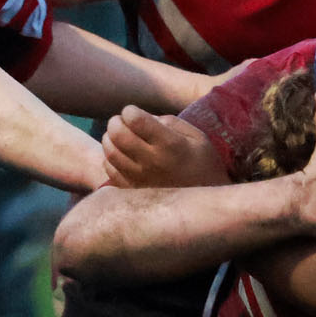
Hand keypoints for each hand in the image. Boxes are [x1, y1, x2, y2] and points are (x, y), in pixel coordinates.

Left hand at [102, 106, 227, 187]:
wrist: (206, 204)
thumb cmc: (203, 165)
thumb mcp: (197, 137)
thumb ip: (170, 122)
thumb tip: (142, 118)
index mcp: (170, 145)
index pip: (135, 120)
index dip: (130, 111)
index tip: (135, 113)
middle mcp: (152, 162)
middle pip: (117, 135)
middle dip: (115, 122)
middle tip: (122, 122)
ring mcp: (139, 179)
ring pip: (110, 152)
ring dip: (110, 139)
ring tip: (120, 137)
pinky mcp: (132, 192)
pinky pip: (110, 170)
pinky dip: (111, 158)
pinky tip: (122, 156)